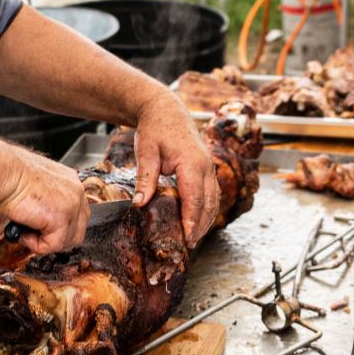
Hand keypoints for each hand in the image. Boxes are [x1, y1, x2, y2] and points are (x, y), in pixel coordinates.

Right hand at [0, 146, 87, 255]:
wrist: (2, 172)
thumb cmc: (8, 175)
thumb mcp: (35, 186)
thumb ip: (48, 201)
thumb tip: (43, 220)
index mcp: (70, 182)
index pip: (78, 214)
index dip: (60, 228)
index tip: (43, 231)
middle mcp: (76, 192)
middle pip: (77, 230)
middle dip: (56, 239)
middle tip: (35, 236)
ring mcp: (71, 205)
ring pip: (67, 240)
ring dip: (44, 242)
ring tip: (25, 230)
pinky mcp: (61, 218)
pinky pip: (53, 245)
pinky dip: (35, 244)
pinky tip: (23, 231)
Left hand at [131, 92, 221, 245]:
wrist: (165, 109)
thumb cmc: (155, 129)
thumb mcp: (146, 153)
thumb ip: (145, 179)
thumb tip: (139, 204)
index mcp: (191, 163)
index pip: (194, 198)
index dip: (192, 220)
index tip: (187, 238)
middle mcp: (206, 165)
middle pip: (208, 202)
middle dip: (200, 225)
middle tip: (189, 245)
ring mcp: (209, 166)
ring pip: (214, 199)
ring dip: (206, 219)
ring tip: (194, 238)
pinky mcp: (208, 167)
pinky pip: (213, 192)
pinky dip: (208, 208)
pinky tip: (199, 220)